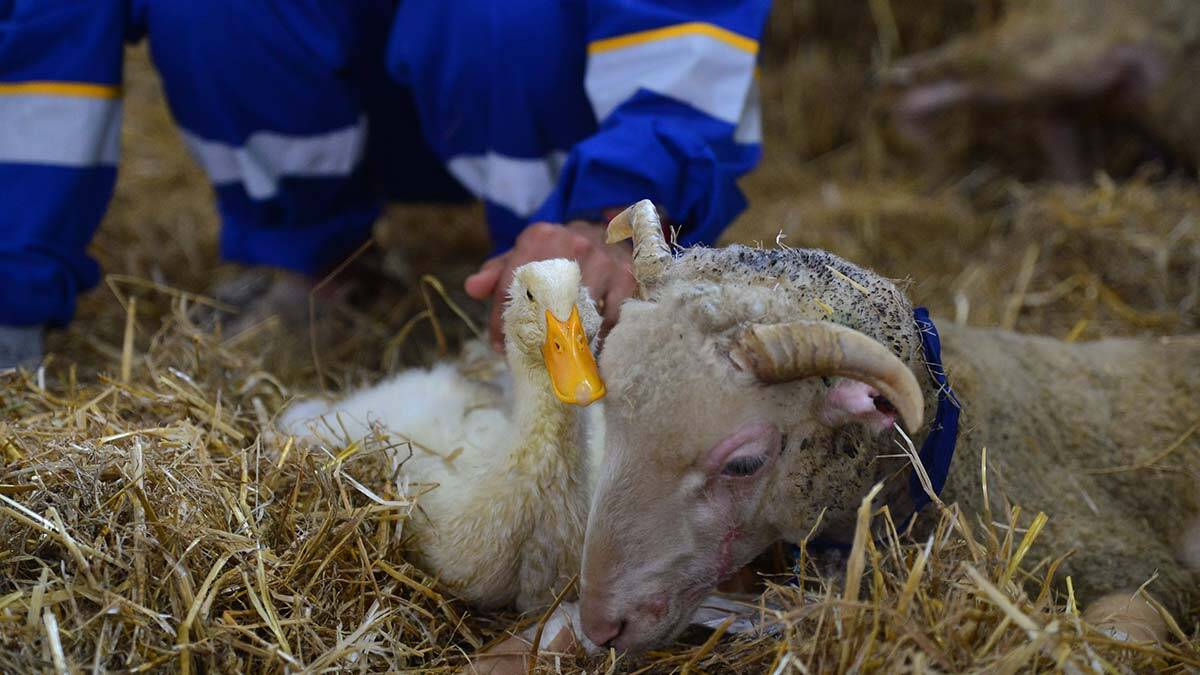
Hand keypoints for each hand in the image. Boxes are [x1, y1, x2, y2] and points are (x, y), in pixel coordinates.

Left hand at [464, 220, 635, 351]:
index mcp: (541, 237)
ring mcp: (603, 261)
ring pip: (580, 315)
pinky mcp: (626, 277)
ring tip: (557, 360)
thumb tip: (471, 289)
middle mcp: (573, 244)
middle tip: (528, 357)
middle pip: (547, 303)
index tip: (498, 345)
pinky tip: (588, 352)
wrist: (604, 231)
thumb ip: (496, 272)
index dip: (502, 320)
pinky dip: (598, 340)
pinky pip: (610, 320)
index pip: (513, 283)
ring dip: (568, 343)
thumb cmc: (556, 251)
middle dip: (535, 336)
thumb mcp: (524, 253)